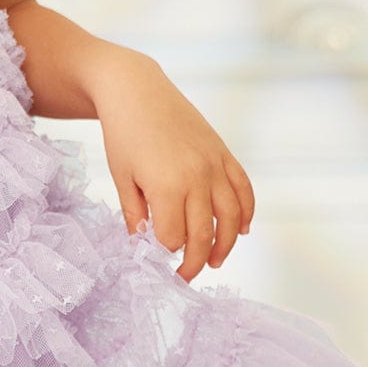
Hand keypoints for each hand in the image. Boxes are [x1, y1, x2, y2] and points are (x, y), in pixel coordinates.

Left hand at [92, 50, 255, 281]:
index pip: (174, 238)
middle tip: (185, 277)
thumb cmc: (123, 133)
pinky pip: (243, 188)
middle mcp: (198, 177)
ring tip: (214, 261)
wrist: (137, 90)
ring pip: (231, 216)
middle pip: (204, 233)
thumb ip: (136, 215)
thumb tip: (144, 246)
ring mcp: (215, 164)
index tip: (157, 262)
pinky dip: (246, 212)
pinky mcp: (223, 153)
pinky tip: (241, 229)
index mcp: (168, 186)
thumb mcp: (122, 178)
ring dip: (225, 244)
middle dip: (194, 261)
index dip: (165, 254)